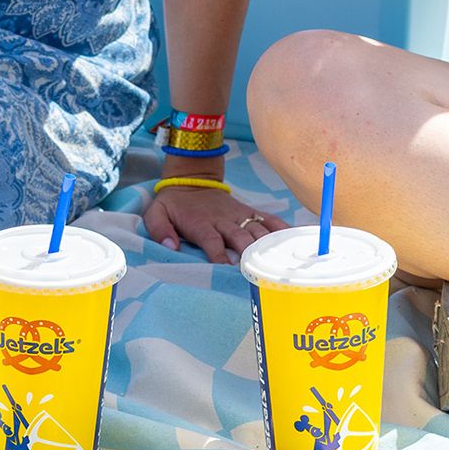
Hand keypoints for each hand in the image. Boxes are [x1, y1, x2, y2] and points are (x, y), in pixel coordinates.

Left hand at [143, 186, 289, 263]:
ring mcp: (238, 214)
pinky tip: (292, 240)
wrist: (192, 178)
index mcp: (201, 223)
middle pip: (240, 237)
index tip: (228, 269)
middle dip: (249, 253)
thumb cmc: (174, 203)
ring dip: (267, 245)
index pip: (213, 241)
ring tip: (279, 261)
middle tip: (259, 271)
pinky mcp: (248, 211)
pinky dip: (280, 228)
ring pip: (256, 230)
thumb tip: (171, 247)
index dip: (220, 255)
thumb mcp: (157, 213)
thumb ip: (159, 229)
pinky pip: (267, 219)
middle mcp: (223, 219)